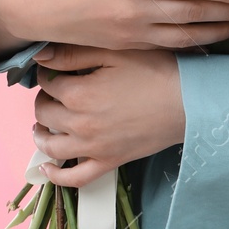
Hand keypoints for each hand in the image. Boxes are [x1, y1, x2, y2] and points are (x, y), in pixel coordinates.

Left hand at [30, 44, 185, 188]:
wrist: (188, 101)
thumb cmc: (155, 71)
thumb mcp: (115, 51)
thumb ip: (74, 53)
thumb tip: (42, 55)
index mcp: (79, 94)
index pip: (47, 83)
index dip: (48, 73)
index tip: (54, 68)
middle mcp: (80, 124)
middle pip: (45, 113)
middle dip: (44, 99)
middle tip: (52, 90)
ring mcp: (94, 147)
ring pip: (52, 146)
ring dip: (40, 134)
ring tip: (41, 123)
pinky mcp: (109, 162)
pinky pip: (75, 177)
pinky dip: (57, 176)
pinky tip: (47, 168)